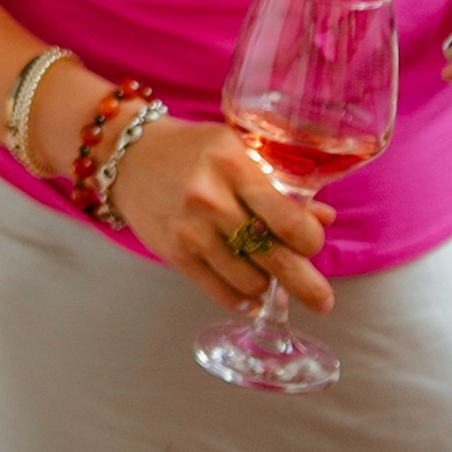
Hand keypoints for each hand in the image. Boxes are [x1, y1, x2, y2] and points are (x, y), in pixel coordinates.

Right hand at [106, 117, 334, 312]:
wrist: (127, 155)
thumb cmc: (191, 150)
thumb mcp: (236, 151)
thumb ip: (278, 185)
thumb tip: (324, 218)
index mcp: (233, 165)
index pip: (288, 218)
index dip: (310, 240)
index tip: (312, 243)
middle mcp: (212, 199)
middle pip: (274, 256)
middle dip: (306, 285)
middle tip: (323, 302)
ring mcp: (190, 229)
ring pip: (249, 280)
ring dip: (267, 286)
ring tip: (269, 280)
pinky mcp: (174, 253)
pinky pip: (219, 291)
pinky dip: (242, 300)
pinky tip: (250, 296)